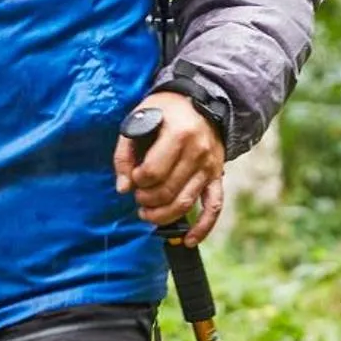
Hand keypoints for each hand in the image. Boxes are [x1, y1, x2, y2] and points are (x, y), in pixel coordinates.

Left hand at [112, 91, 225, 245]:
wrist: (201, 101)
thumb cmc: (164, 111)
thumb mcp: (138, 119)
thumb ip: (125, 154)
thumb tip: (123, 188)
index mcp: (178, 134)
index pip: (153, 172)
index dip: (137, 181)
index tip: (133, 177)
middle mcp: (198, 152)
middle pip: (168, 191)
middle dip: (146, 201)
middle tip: (138, 197)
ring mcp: (210, 166)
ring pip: (186, 203)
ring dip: (163, 216)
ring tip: (147, 214)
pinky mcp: (217, 176)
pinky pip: (214, 206)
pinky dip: (203, 227)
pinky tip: (188, 240)